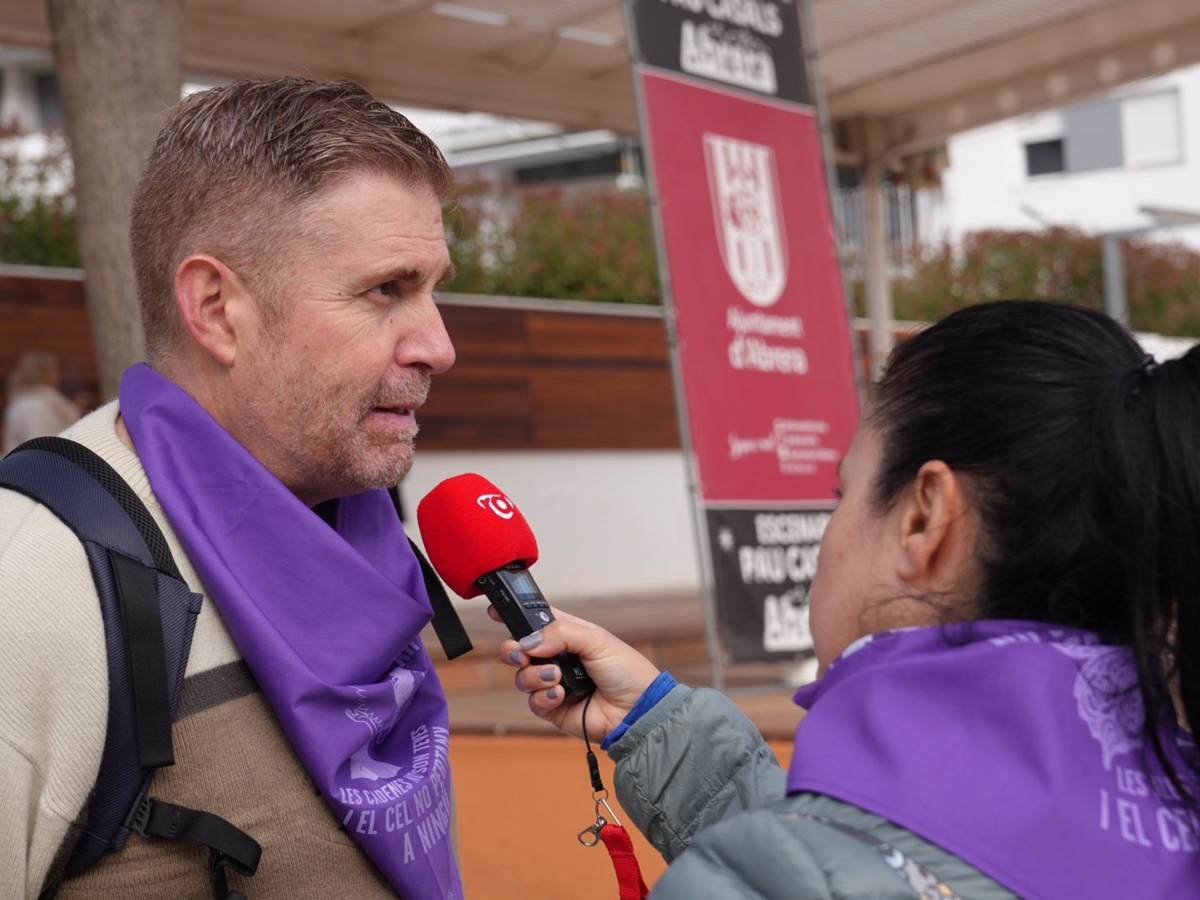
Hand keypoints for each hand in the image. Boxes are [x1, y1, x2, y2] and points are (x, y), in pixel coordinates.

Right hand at [492, 606, 660, 742]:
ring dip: (535, 676)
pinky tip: (562, 694)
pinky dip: (544, 697)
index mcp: (567, 634)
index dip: (514, 616)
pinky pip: (533, 701)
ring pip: (522, 677)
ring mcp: (553, 683)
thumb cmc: (626, 670)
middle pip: (518, 649)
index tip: (495, 611)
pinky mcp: (553, 708)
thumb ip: (560, 632)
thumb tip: (528, 641)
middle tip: (521, 654)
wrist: (636, 710)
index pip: (535, 622)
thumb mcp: (596, 639)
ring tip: (558, 678)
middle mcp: (557, 658)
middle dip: (513, 650)